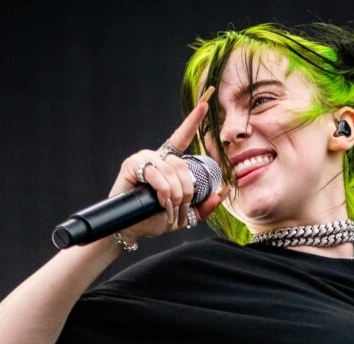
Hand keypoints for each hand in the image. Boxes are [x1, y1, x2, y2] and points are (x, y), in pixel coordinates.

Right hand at [107, 86, 224, 243]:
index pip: (182, 138)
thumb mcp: (185, 216)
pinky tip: (160, 202)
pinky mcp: (132, 165)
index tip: (204, 104)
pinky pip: (157, 174)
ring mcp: (144, 159)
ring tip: (168, 209)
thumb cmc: (154, 220)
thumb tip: (222, 192)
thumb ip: (204, 205)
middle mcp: (157, 158)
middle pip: (183, 165)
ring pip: (172, 170)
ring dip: (175, 194)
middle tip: (180, 208)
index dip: (193, 121)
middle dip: (187, 191)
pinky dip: (163, 192)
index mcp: (169, 164)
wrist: (131, 229)